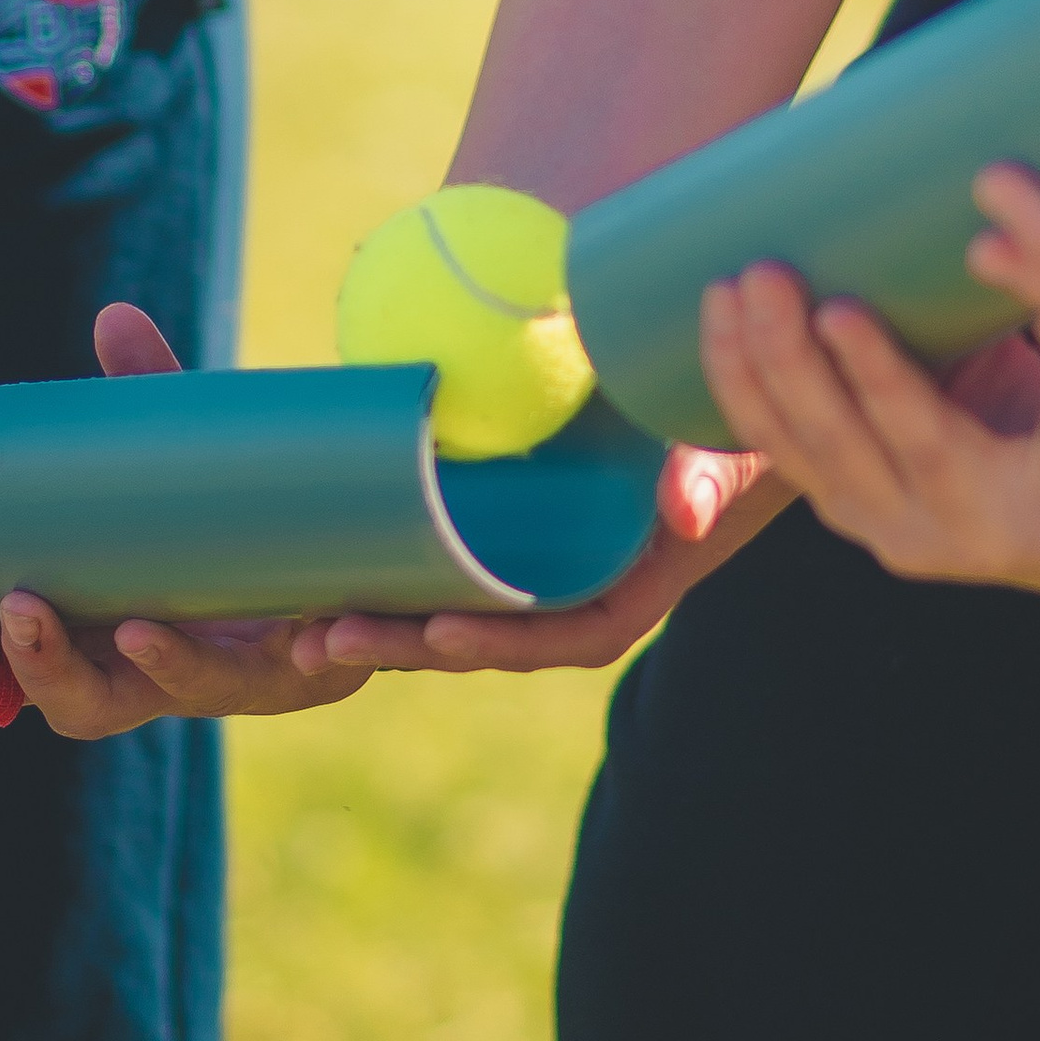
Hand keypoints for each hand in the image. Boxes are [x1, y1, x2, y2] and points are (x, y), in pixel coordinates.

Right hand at [0, 302, 373, 736]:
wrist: (359, 563)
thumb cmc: (240, 520)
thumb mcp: (188, 461)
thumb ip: (151, 402)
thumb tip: (113, 317)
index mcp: (96, 637)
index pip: (2, 674)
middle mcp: (150, 676)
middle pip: (74, 706)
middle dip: (33, 668)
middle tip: (19, 605)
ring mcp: (225, 683)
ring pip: (184, 698)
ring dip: (155, 669)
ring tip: (139, 626)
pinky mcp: (308, 671)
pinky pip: (292, 677)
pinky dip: (300, 653)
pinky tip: (302, 631)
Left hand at [294, 443, 785, 674]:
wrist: (732, 395)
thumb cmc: (737, 422)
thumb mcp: (732, 444)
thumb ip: (708, 473)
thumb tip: (683, 512)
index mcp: (634, 584)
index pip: (565, 636)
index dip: (500, 640)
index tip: (438, 633)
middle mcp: (580, 586)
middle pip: (491, 636)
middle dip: (409, 645)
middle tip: (325, 639)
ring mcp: (542, 562)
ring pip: (458, 608)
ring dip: (385, 624)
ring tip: (302, 629)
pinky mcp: (516, 529)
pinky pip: (452, 562)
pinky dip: (398, 571)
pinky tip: (334, 566)